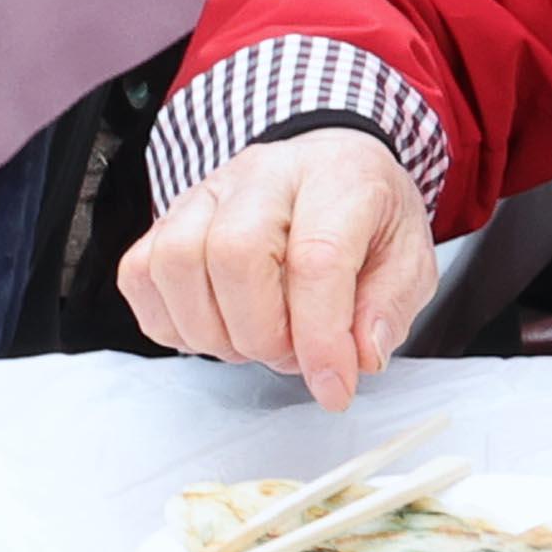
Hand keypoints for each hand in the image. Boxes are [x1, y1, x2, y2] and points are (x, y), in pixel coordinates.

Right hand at [120, 127, 440, 404]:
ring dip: (212, 331)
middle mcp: (263, 174)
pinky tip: (214, 327)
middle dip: (262, 334)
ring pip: (175, 261)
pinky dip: (171, 322)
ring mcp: (207, 192)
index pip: (316, 258)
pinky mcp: (169, 217)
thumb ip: (389, 308)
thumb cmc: (366, 215)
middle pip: (234, 254)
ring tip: (254, 340)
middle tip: (293, 355)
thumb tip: (359, 356)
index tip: (335, 387)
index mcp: (337, 176)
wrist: (330, 164)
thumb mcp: (410, 258)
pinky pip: (140, 273)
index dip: (321, 337)